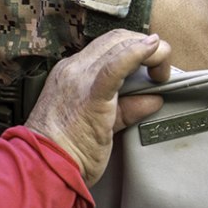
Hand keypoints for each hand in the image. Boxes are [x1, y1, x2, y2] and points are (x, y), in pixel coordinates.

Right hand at [26, 31, 169, 183]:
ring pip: (120, 45)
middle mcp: (74, 69)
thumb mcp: (101, 123)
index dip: (134, 47)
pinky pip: (115, 66)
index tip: (150, 63)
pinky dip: (137, 53)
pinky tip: (153, 48)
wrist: (45, 168)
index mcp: (71, 72)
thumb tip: (155, 99)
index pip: (107, 46)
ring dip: (150, 52)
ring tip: (162, 71)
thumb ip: (128, 108)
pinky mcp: (91, 95)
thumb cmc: (67, 152)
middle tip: (161, 69)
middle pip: (116, 39)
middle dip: (145, 45)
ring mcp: (80, 79)